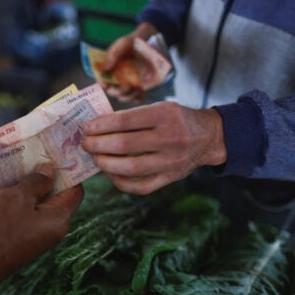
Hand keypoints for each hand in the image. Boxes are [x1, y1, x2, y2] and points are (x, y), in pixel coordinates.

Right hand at [0, 163, 83, 287]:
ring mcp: (35, 234)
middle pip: (55, 194)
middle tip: (29, 152)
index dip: (67, 169)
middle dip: (41, 173)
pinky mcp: (19, 238)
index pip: (75, 190)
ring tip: (7, 164)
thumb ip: (37, 181)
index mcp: (59, 219)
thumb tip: (51, 170)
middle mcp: (51, 228)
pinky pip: (21, 212)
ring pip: (35, 202)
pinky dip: (12, 198)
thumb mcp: (17, 197)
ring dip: (23, 184)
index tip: (54, 152)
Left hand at [83, 102, 226, 194]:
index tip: (86, 128)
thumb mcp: (160, 107)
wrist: (209, 137)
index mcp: (165, 114)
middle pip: (123, 145)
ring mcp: (171, 161)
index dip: (100, 126)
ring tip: (95, 158)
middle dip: (97, 145)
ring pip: (130, 168)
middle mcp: (170, 138)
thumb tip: (97, 127)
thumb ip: (132, 116)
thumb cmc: (176, 119)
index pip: (124, 121)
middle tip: (85, 143)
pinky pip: (140, 186)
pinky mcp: (171, 178)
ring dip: (105, 164)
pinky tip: (110, 174)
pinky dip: (120, 182)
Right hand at [101, 22, 158, 102]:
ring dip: (128, 96)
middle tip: (127, 86)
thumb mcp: (121, 45)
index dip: (102, 84)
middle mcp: (115, 79)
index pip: (101, 80)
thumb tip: (105, 69)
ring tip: (136, 89)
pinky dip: (138, 98)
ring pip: (123, 97)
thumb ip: (113, 56)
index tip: (106, 85)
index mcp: (108, 70)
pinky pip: (136, 98)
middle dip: (118, 92)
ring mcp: (125, 84)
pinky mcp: (136, 87)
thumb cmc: (128, 44)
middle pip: (113, 92)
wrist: (143, 44)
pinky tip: (141, 93)